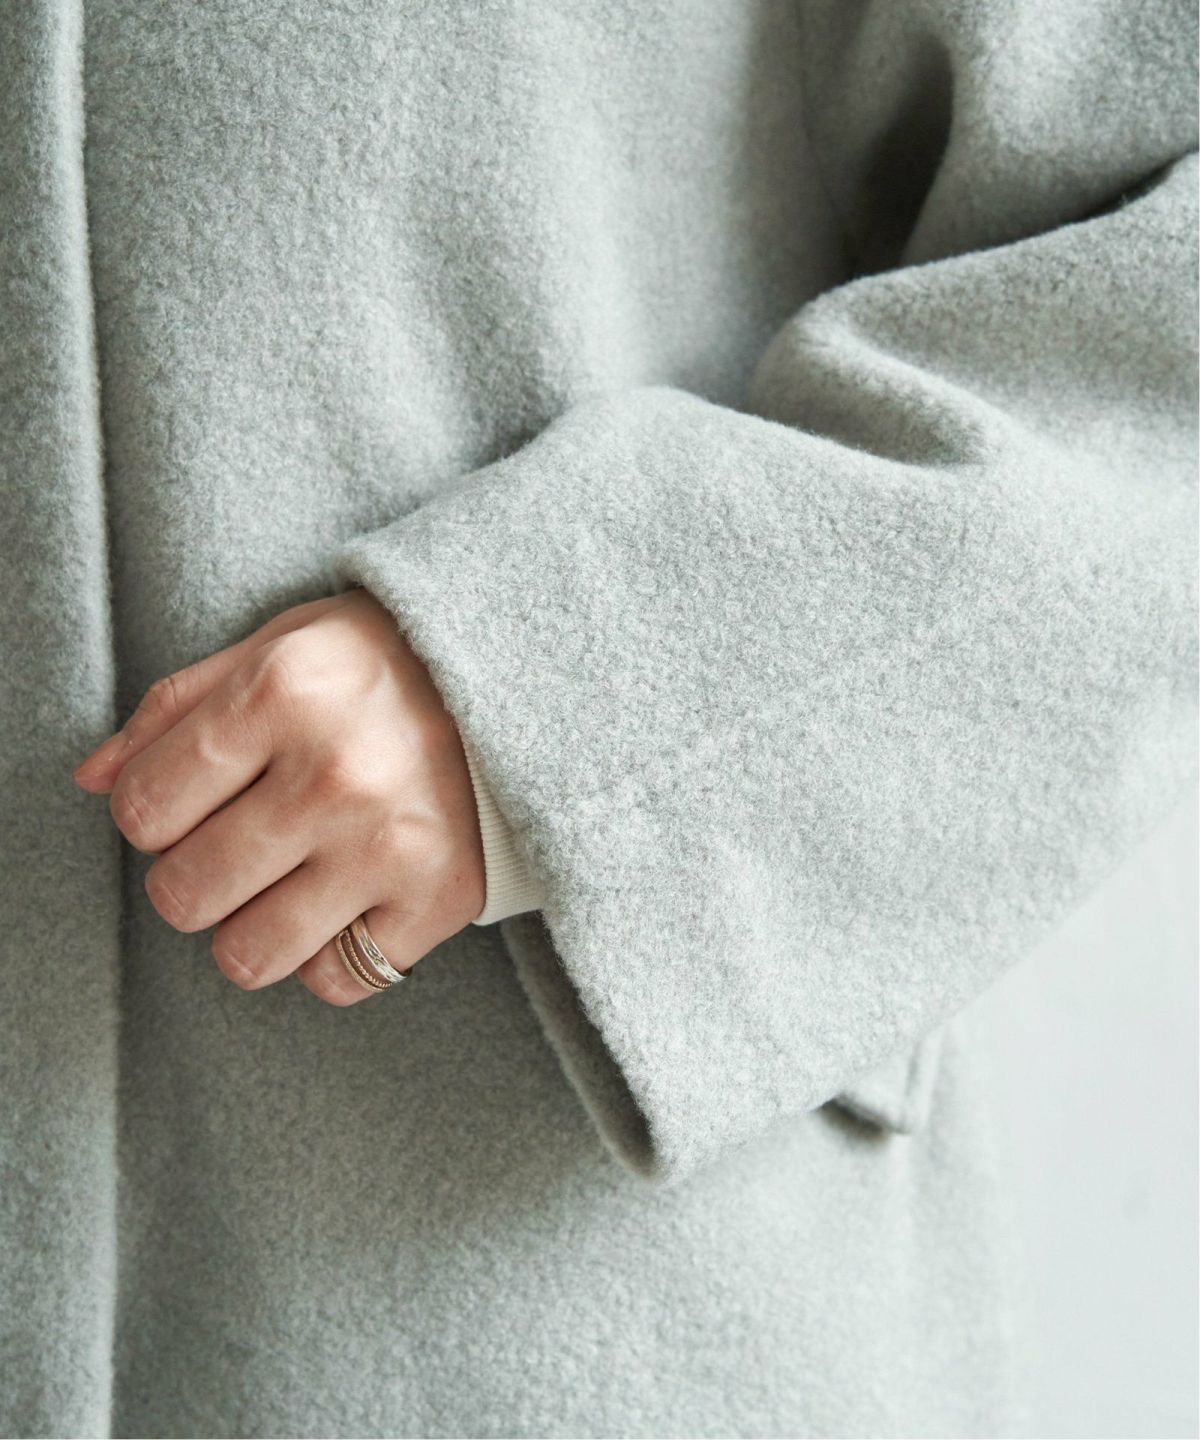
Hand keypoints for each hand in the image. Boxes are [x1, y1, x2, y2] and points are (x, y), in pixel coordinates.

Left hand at [72, 588, 485, 1004]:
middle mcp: (335, 774)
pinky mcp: (441, 901)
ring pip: (247, 955)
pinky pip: (335, 979)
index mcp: (282, 693)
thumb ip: (175, 709)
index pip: (141, 810)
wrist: (522, 682)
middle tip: (239, 840)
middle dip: (193, 874)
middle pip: (184, 894)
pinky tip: (352, 896)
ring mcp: (391, 847)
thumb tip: (93, 780)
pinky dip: (330, 951)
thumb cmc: (381, 664)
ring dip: (252, 926)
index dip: (152, 812)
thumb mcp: (275, 649)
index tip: (192, 798)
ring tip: (288, 878)